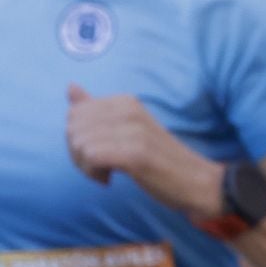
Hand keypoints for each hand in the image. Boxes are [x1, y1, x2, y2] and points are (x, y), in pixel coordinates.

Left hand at [67, 86, 223, 220]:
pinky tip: (109, 179)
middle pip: (73, 129)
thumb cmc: (158, 157)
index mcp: (127, 101)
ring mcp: (134, 131)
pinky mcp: (136, 154)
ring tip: (107, 172)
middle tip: (100, 165)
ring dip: (86, 166)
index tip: (99, 151)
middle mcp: (130, 110)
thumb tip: (70, 86)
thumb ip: (96, 108)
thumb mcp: (127, 127)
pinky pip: (92, 157)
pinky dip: (94, 173)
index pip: (74, 113)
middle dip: (77, 153)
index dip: (78, 138)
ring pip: (80, 144)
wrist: (194, 180)